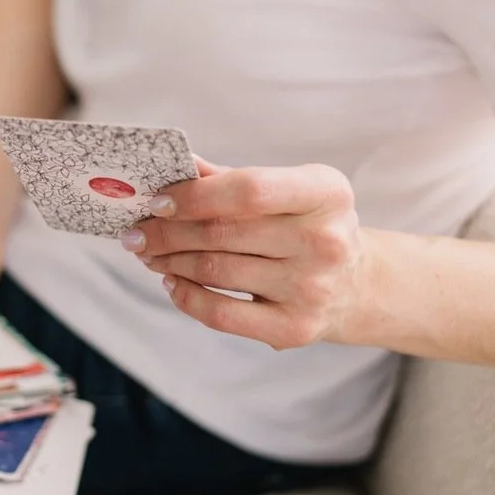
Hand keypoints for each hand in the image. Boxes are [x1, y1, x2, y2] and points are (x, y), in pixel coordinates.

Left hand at [123, 157, 364, 349]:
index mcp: (326, 193)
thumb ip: (229, 179)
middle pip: (223, 232)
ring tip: (149, 252)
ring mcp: (312, 288)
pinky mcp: (296, 328)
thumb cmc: (308, 225)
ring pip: (216, 271)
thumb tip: (173, 166)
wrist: (357, 284)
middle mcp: (325, 241)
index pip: (249, 190)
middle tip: (137, 231)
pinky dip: (187, 296)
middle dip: (168, 231)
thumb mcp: (287, 190)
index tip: (157, 201)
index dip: (195, 196)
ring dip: (170, 260)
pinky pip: (222, 314)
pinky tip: (173, 281)